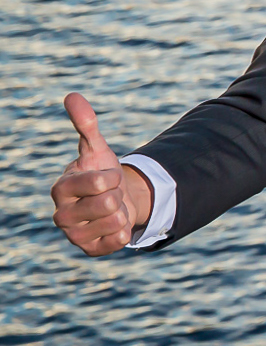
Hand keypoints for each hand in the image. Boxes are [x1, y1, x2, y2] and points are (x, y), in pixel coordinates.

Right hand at [49, 94, 151, 256]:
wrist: (113, 199)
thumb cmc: (100, 172)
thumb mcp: (97, 148)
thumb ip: (86, 124)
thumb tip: (72, 95)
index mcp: (61, 188)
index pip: (102, 182)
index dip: (113, 176)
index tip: (106, 176)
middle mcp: (61, 215)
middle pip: (110, 204)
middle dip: (118, 195)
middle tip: (109, 194)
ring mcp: (74, 236)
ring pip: (117, 221)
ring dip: (122, 212)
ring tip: (110, 208)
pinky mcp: (89, 250)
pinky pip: (119, 240)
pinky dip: (123, 230)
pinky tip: (112, 225)